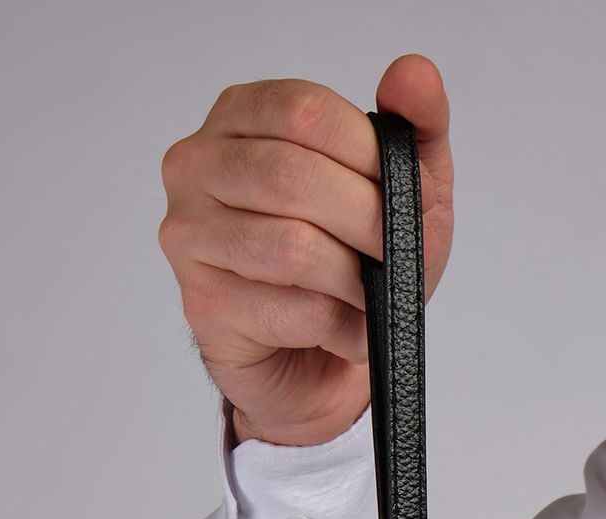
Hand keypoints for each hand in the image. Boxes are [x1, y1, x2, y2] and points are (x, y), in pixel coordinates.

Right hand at [157, 53, 455, 446]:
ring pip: (290, 247)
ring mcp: (189, 236)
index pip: (304, 112)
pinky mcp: (201, 304)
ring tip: (371, 296)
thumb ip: (417, 124)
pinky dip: (339, 326)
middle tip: (396, 254)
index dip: (367, 153)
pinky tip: (348, 331)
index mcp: (241, 116)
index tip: (406, 193)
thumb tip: (413, 72)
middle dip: (365, 220)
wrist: (314, 358)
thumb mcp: (403, 186)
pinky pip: (289, 310)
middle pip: (291, 176)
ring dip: (352, 279)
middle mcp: (198, 166)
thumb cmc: (351, 259)